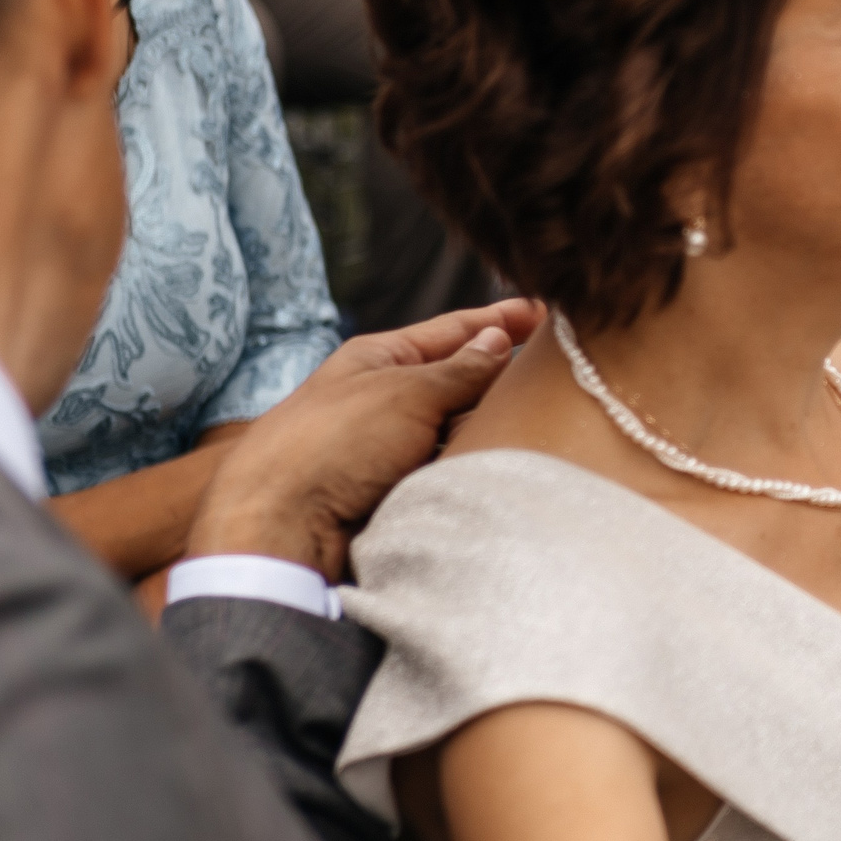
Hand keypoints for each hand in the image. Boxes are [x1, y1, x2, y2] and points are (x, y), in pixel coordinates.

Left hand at [187, 299, 542, 577]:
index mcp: (376, 361)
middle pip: (457, 381)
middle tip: (557, 368)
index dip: (497, 319)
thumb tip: (497, 342)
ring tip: (541, 419)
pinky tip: (502, 464)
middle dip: (501, 376)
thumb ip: (459, 370)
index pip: (450, 331)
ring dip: (488, 426)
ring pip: (457, 429)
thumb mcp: (404, 392)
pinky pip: (448, 470)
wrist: (283, 528)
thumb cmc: (330, 446)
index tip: (543, 312)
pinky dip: (473, 465)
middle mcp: (383, 401)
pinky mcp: (395, 494)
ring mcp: (389, 450)